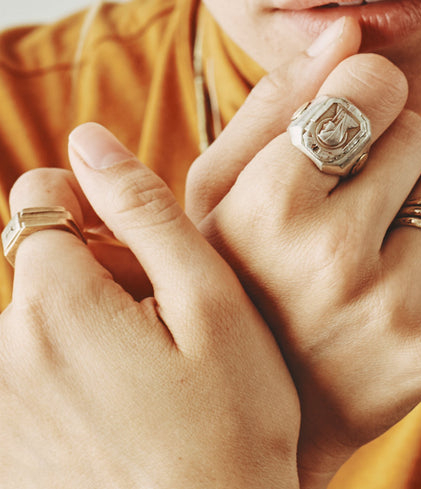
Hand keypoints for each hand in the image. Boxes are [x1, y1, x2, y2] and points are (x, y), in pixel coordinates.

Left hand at [1, 128, 300, 488]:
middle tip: (160, 325)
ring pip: (32, 320)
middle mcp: (0, 354)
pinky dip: (65, 376)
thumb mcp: (211, 305)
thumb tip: (89, 138)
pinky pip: (25, 377)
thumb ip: (144, 211)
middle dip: (91, 270)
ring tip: (146, 377)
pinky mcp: (3, 450)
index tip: (141, 251)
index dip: (94, 205)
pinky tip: (121, 415)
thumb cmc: (230, 428)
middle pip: (35, 262)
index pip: (38, 195)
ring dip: (79, 325)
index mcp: (53, 304)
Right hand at [186, 19, 420, 486]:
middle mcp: (330, 255)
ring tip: (374, 241)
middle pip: (418, 130)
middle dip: (390, 151)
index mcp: (269, 201)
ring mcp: (388, 308)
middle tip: (349, 199)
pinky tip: (410, 278)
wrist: (266, 410)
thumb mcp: (223, 188)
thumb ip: (280, 101)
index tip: (349, 122)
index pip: (373, 85)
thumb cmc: (237, 275)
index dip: (367, 95)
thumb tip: (349, 30)